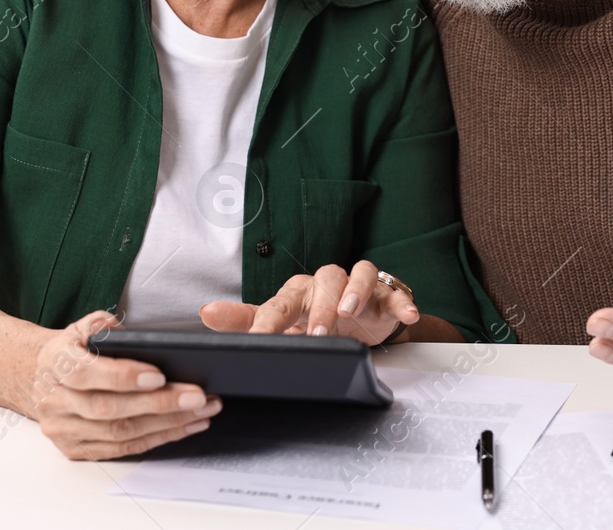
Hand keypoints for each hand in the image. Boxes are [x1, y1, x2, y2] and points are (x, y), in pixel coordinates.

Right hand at [25, 310, 222, 459]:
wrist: (37, 379)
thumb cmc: (72, 351)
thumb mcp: (80, 327)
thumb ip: (100, 324)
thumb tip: (127, 332)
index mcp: (55, 363)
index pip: (86, 373)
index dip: (123, 376)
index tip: (160, 375)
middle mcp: (55, 400)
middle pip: (109, 409)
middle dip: (158, 404)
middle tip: (197, 396)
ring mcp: (63, 429)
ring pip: (119, 433)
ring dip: (166, 425)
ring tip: (201, 412)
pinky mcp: (74, 449)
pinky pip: (120, 449)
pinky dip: (156, 439)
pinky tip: (184, 427)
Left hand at [199, 260, 418, 344]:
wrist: (359, 323)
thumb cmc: (314, 318)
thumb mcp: (281, 323)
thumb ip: (245, 320)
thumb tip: (206, 313)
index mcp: (299, 292)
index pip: (281, 301)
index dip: (271, 320)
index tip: (262, 340)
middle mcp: (327, 283)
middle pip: (324, 281)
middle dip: (321, 307)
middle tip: (318, 334)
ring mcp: (359, 286)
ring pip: (359, 273)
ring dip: (356, 290)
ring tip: (352, 312)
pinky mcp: (386, 294)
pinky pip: (395, 290)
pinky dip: (401, 299)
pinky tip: (406, 312)